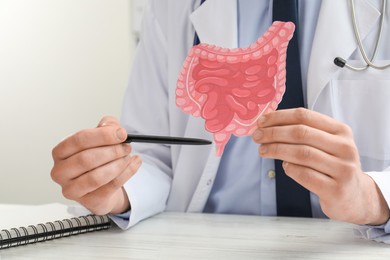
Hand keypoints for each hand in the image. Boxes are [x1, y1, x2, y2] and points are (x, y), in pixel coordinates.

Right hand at [51, 116, 141, 214]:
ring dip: (119, 164)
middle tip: (127, 146)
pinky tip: (135, 164)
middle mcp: (60, 172)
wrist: (101, 184)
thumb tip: (117, 130)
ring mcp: (72, 190)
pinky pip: (111, 187)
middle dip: (112, 151)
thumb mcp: (101, 136)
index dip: (102, 136)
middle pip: (86, 159)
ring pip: (97, 177)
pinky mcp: (89, 201)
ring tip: (128, 156)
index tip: (121, 134)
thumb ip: (108, 126)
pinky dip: (127, 173)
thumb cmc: (97, 157)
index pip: (79, 140)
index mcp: (60, 152)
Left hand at [252, 108, 389, 224]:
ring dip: (276, 150)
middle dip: (273, 133)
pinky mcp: (336, 190)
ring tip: (262, 150)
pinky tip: (283, 166)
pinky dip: (289, 168)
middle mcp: (345, 147)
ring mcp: (342, 169)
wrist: (355, 197)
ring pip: (301, 153)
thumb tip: (268, 123)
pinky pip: (305, 175)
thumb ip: (304, 133)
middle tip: (256, 136)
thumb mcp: (326, 144)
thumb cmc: (333, 166)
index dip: (279, 117)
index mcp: (341, 131)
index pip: (305, 116)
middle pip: (301, 133)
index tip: (261, 121)